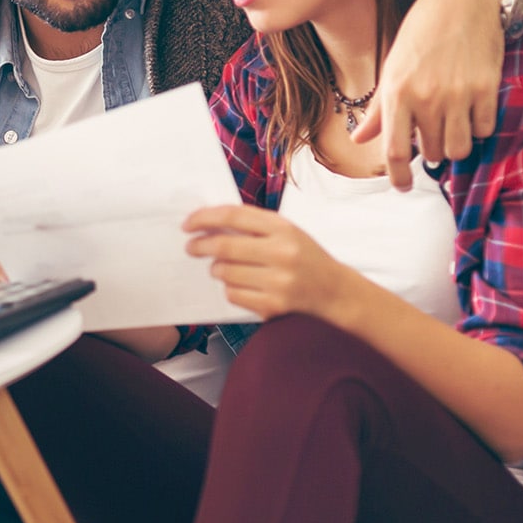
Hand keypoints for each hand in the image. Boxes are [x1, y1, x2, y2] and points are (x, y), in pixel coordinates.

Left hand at [182, 204, 357, 321]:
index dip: (204, 218)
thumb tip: (207, 222)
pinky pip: (233, 295)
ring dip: (217, 270)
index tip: (188, 224)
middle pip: (224, 247)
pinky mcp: (273, 306)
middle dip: (200, 246)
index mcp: (284, 228)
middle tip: (191, 248)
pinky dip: (230, 289)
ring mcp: (278, 282)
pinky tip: (243, 285)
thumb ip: (252, 224)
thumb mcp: (286, 231)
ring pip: (225, 273)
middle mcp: (282, 254)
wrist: (335, 291)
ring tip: (226, 268)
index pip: (233, 216)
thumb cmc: (304, 257)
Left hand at [353, 0, 505, 188]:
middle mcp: (426, 97)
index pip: (393, 150)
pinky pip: (485, 128)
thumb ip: (380, 108)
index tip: (403, 187)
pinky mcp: (486, 88)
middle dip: (430, 152)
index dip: (398, 176)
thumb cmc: (422, 32)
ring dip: (454, 145)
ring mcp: (458, 94)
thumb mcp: (393, 66)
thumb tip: (359, 140)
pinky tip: (472, 112)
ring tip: (451, 129)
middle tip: (431, 136)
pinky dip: (479, 128)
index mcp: (397, 92)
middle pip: (430, 152)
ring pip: (459, 148)